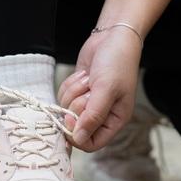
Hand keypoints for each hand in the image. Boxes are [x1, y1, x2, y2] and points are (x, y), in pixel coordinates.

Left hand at [57, 27, 141, 151]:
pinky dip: (69, 84)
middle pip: (75, 126)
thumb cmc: (117, 63)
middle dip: (77, 105)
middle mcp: (101, 115)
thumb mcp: (106, 89)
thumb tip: (79, 140)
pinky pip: (62, 96)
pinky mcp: (77, 91)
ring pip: (66, 110)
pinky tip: (84, 74)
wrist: (112, 36)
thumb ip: (93, 116)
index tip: (70, 119)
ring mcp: (87, 103)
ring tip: (89, 78)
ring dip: (73, 92)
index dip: (78, 135)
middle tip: (88, 89)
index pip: (92, 144)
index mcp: (114, 120)